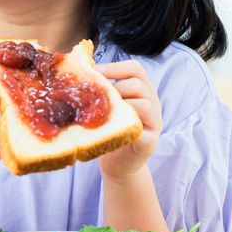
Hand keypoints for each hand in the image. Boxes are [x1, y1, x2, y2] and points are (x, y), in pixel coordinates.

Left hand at [95, 60, 160, 179]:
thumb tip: (76, 70)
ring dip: (120, 106)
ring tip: (102, 114)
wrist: (118, 164)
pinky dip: (124, 126)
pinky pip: (141, 129)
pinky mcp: (150, 142)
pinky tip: (108, 128)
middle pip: (137, 84)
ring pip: (144, 104)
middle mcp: (152, 103)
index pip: (135, 68)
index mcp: (142, 90)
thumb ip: (100, 89)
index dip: (114, 67)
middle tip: (95, 99)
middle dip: (113, 88)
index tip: (93, 71)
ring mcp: (154, 122)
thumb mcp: (106, 106)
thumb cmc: (109, 129)